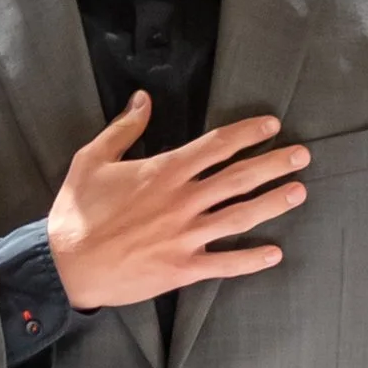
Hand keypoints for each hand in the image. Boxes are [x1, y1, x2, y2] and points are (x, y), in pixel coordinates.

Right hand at [45, 93, 307, 311]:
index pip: (217, 145)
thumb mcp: (93, 158)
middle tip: (302, 156)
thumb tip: (143, 99)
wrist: (65, 265)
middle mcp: (181, 200)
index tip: (271, 126)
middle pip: (239, 177)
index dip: (248, 133)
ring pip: (240, 216)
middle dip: (274, 164)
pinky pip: (225, 263)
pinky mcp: (182, 268)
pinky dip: (251, 259)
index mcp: (164, 170)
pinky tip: (275, 253)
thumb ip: (125, 128)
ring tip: (299, 192)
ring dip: (272, 203)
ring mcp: (185, 236)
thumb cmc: (77, 212)